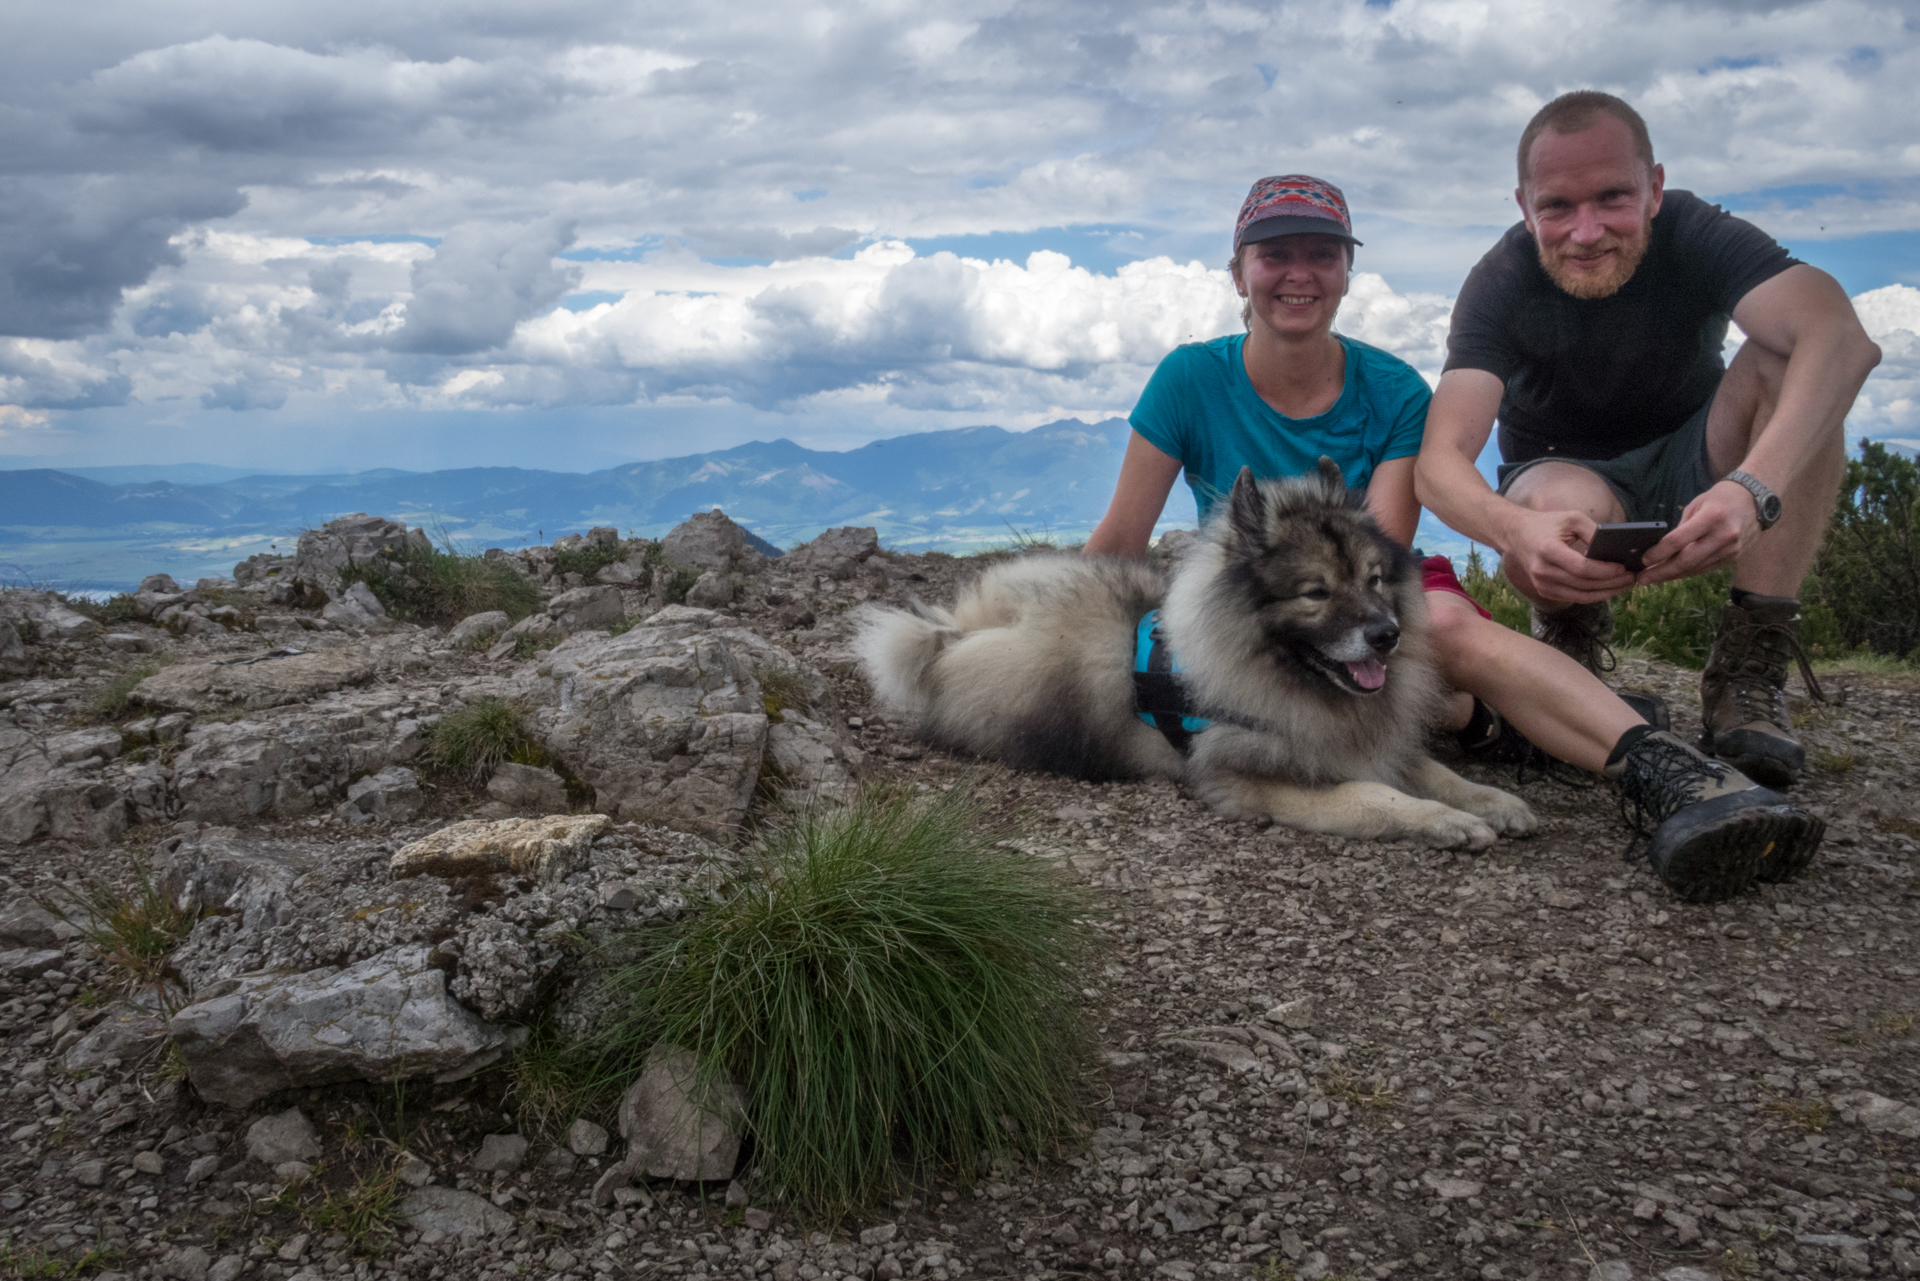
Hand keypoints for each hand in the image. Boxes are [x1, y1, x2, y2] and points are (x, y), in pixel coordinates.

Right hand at [1499, 508, 1635, 603]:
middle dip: (1611, 583)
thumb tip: (1615, 550)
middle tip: (1632, 578)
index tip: (1623, 568)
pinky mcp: (1544, 590)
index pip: (1582, 568)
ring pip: (1580, 596)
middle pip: (1584, 585)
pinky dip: (1593, 595)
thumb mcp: (1572, 518)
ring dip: (1606, 593)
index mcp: (1548, 550)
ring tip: (1624, 585)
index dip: (1605, 571)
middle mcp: (1543, 571)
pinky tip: (1608, 589)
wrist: (1517, 534)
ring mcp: (1541, 584)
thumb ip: (1593, 532)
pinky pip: (1574, 598)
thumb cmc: (1547, 524)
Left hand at [1636, 481, 1759, 583]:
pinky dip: (1688, 572)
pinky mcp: (1734, 557)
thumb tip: (1662, 549)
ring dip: (1672, 576)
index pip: (1678, 541)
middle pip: (1686, 561)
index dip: (1658, 553)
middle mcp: (1723, 536)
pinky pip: (1706, 568)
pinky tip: (1673, 574)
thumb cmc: (1721, 498)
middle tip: (1642, 579)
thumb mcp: (1697, 505)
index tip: (1644, 560)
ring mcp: (1731, 549)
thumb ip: (1682, 528)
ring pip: (1696, 569)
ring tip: (1652, 579)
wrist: (1756, 499)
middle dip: (1661, 572)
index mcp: (1711, 517)